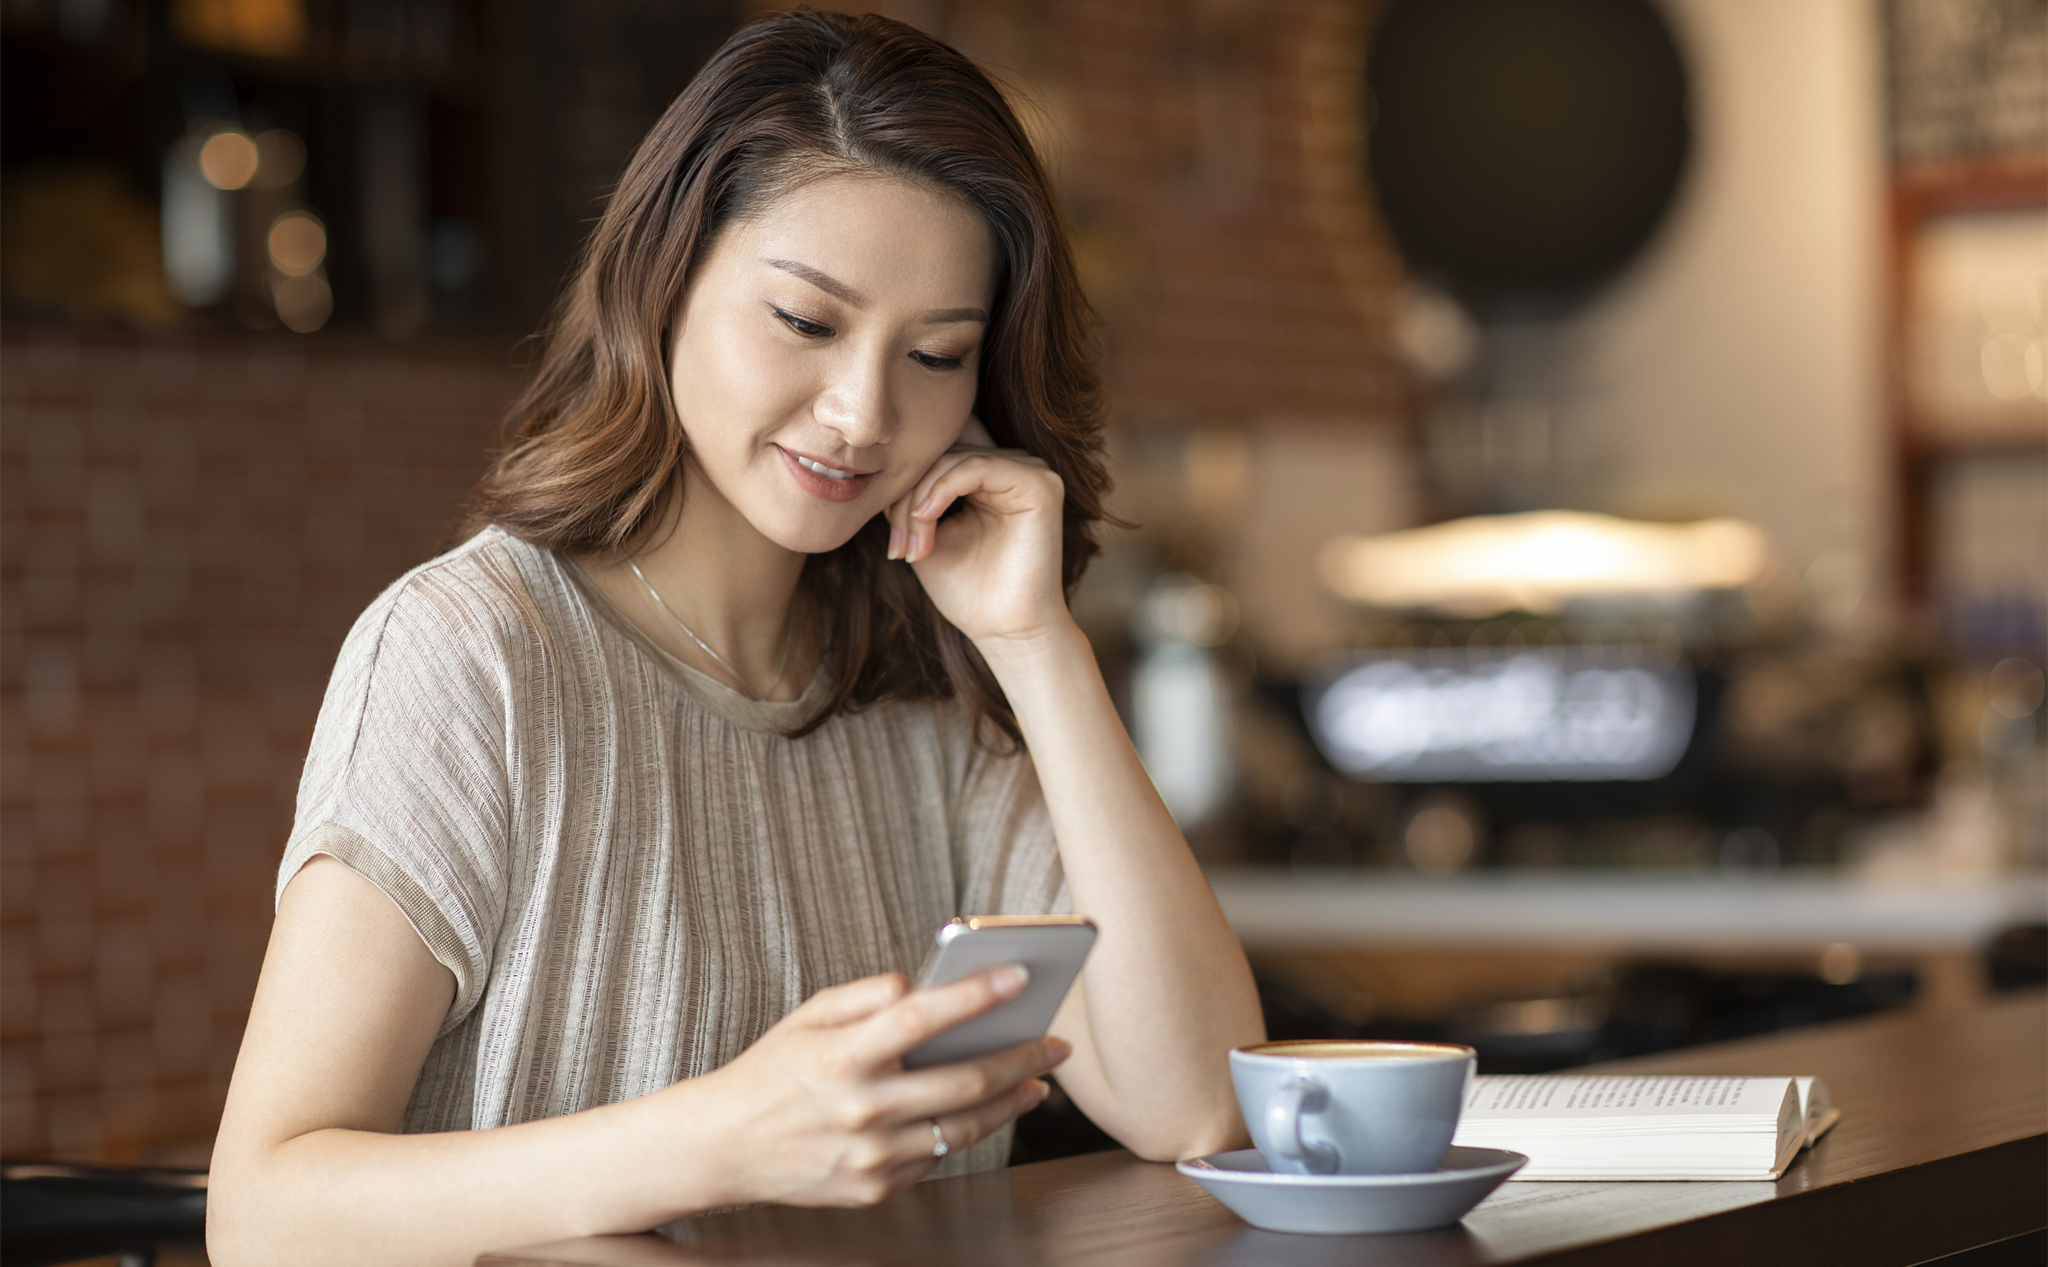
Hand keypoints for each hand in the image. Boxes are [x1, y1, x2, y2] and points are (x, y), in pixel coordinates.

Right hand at [685, 967, 1068, 1208]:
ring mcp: (870, 1155)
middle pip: (964, 1081)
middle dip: (1022, 1057)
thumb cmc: (773, 1070)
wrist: (724, 1146)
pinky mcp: (874, 1188)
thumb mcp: (807, 1016)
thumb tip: (924, 987)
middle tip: (1056, 1042)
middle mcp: (860, 1109)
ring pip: (964, 1128)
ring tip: (1038, 1080)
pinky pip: (937, 1157)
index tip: (1021, 975)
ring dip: (1012, 1102)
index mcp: (842, 1057)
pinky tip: (991, 1111)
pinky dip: (969, 1132)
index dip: (976, 994)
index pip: (922, 1018)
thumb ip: (867, 995)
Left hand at [885, 417, 1070, 644]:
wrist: (1005, 631)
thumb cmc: (969, 591)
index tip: (891, 537)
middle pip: (942, 455)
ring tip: (912, 546)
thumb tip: (884, 468)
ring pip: (954, 460)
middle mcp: (1014, 468)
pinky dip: (942, 489)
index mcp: (990, 478)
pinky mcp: (1040, 485)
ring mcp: (1031, 472)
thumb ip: (911, 499)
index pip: (938, 455)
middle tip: (897, 546)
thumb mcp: (926, 535)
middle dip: (907, 498)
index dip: (905, 486)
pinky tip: (926, 518)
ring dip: (919, 501)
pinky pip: (977, 467)